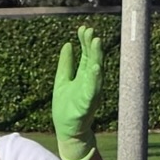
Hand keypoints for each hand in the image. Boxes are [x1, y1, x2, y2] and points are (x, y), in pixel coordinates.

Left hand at [52, 25, 102, 159]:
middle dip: (91, 45)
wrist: (67, 131)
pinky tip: (95, 67)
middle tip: (90, 30)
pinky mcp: (88, 103)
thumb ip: (66, 64)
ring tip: (96, 42)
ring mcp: (90, 92)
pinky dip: (94, 78)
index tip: (82, 28)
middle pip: (92, 59)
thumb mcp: (62, 81)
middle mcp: (90, 82)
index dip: (85, 42)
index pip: (86, 55)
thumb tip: (67, 45)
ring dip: (96, 57)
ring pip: (96, 71)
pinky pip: (92, 90)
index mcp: (83, 76)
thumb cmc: (66, 108)